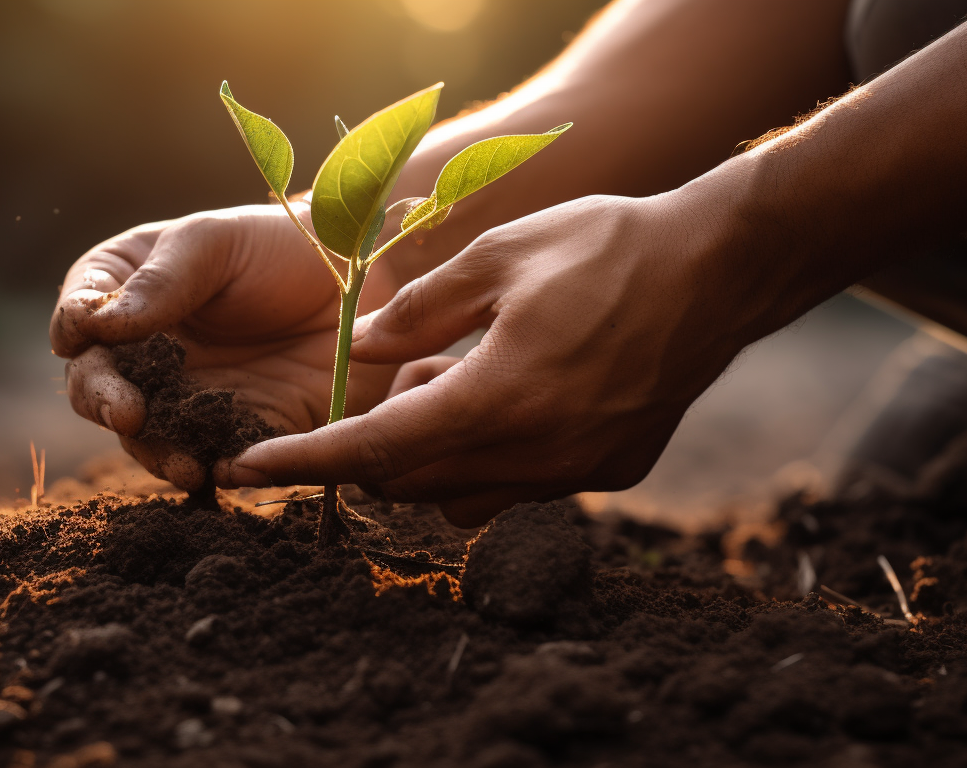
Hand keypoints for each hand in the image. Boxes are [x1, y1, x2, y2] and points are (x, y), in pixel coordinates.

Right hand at [50, 204, 401, 489]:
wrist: (361, 276)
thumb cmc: (277, 243)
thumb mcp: (215, 242)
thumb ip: (161, 281)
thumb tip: (101, 327)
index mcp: (125, 294)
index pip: (81, 317)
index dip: (74, 329)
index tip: (81, 337)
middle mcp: (147, 354)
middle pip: (103, 388)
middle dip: (107, 403)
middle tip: (127, 415)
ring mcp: (190, 398)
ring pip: (154, 437)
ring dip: (159, 453)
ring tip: (179, 463)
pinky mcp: (242, 431)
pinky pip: (220, 458)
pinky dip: (216, 470)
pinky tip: (221, 473)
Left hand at [225, 190, 765, 525]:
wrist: (720, 268)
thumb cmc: (606, 247)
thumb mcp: (498, 257)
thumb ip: (418, 312)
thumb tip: (357, 354)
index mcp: (497, 399)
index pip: (376, 450)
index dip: (305, 462)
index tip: (247, 470)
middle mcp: (537, 454)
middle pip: (414, 481)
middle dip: (377, 446)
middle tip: (398, 379)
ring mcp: (579, 472)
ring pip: (466, 495)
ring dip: (434, 454)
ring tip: (459, 380)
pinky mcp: (612, 472)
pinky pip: (523, 485)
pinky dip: (492, 456)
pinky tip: (514, 396)